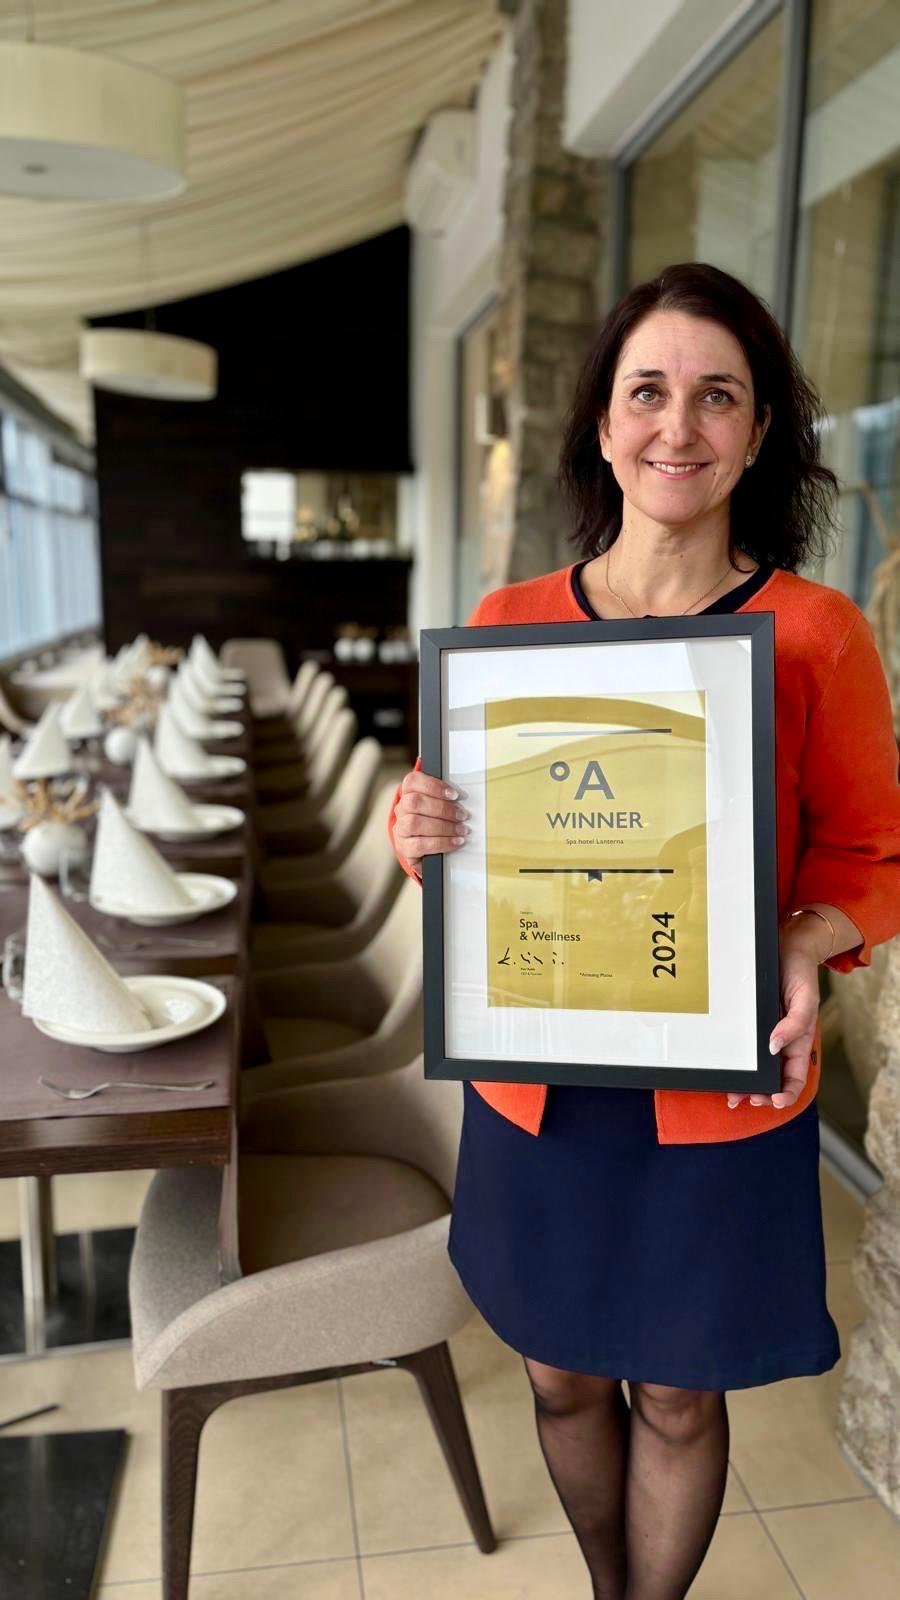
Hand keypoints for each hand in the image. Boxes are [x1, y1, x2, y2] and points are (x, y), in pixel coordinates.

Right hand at [393, 770, 468, 876]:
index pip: (412, 782)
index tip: (455, 795)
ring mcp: (401, 829)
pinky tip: (455, 842)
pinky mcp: (405, 848)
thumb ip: (447, 796)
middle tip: (463, 815)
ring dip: (443, 827)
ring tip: (461, 830)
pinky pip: (419, 845)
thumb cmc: (435, 820)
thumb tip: (463, 796)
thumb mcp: (440, 804)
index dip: (434, 786)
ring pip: (414, 823)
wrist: (424, 847)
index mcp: (408, 793)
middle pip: (414, 802)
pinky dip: (441, 843)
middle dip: (442, 809)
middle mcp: (401, 810)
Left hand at [727, 927, 821, 1110]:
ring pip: (755, 1068)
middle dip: (760, 1095)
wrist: (787, 947)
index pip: (795, 1077)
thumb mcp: (806, 998)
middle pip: (771, 1079)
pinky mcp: (748, 1024)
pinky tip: (725, 1068)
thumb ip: (796, 1023)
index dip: (787, 1093)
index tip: (775, 1101)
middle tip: (743, 1099)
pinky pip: (742, 1048)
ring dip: (744, 1084)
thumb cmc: (800, 973)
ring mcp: (763, 1034)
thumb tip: (776, 1046)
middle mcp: (780, 1042)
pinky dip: (735, 1062)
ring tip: (731, 1094)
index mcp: (798, 1041)